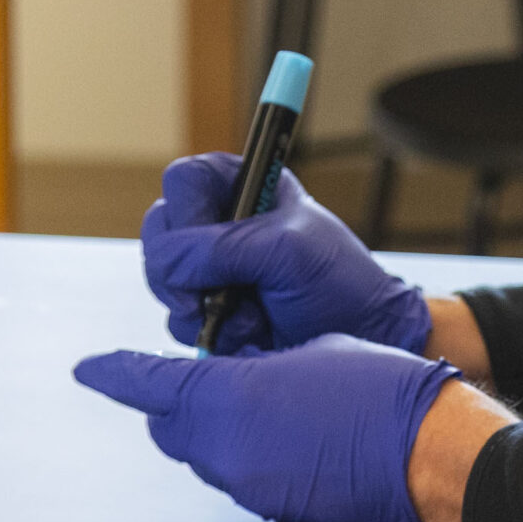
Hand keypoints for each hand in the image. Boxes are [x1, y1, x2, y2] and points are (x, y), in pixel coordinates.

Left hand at [74, 334, 455, 521]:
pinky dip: (243, 452)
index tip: (90, 368)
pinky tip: (282, 435)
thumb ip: (254, 362)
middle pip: (168, 425)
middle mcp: (225, 446)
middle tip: (204, 376)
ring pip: (201, 452)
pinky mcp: (271, 506)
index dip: (115, 373)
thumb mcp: (310, 350)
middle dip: (173, 401)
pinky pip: (236, 474)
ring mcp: (245, 482)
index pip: (149, 384)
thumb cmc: (383, 388)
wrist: (430, 453)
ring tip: (259, 403)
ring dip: (211, 428)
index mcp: (229, 396)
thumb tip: (235, 369)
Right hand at [141, 153, 432, 355]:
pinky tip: (249, 333)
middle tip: (218, 292)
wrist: (361, 340)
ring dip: (201, 306)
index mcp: (245, 187)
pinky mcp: (209, 310)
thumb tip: (166, 262)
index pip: (184, 181)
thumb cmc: (339, 284)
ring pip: (162, 280)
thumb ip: (222, 248)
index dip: (187, 211)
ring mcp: (211, 269)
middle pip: (160, 232)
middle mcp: (221, 223)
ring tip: (252, 316)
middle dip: (184, 270)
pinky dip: (208, 331)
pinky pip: (176, 319)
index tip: (211, 240)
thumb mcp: (287, 251)